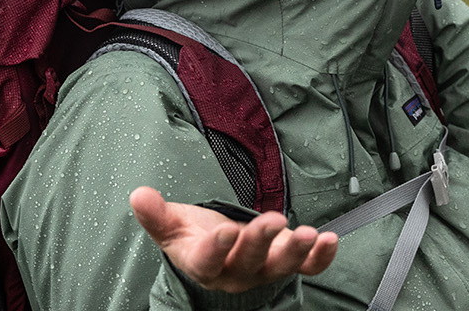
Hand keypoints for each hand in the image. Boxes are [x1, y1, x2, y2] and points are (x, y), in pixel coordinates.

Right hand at [129, 186, 338, 292]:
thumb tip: (138, 195)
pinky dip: (320, 258)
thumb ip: (155, 214)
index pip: (207, 261)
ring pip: (280, 267)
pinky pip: (307, 268)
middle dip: (261, 242)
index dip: (216, 249)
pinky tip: (330, 240)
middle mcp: (234, 273)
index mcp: (203, 264)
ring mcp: (263, 271)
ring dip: (296, 251)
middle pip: (248, 262)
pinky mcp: (285, 265)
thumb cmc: (192, 236)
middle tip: (274, 220)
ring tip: (308, 233)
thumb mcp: (170, 226)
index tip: (225, 231)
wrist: (217, 251)